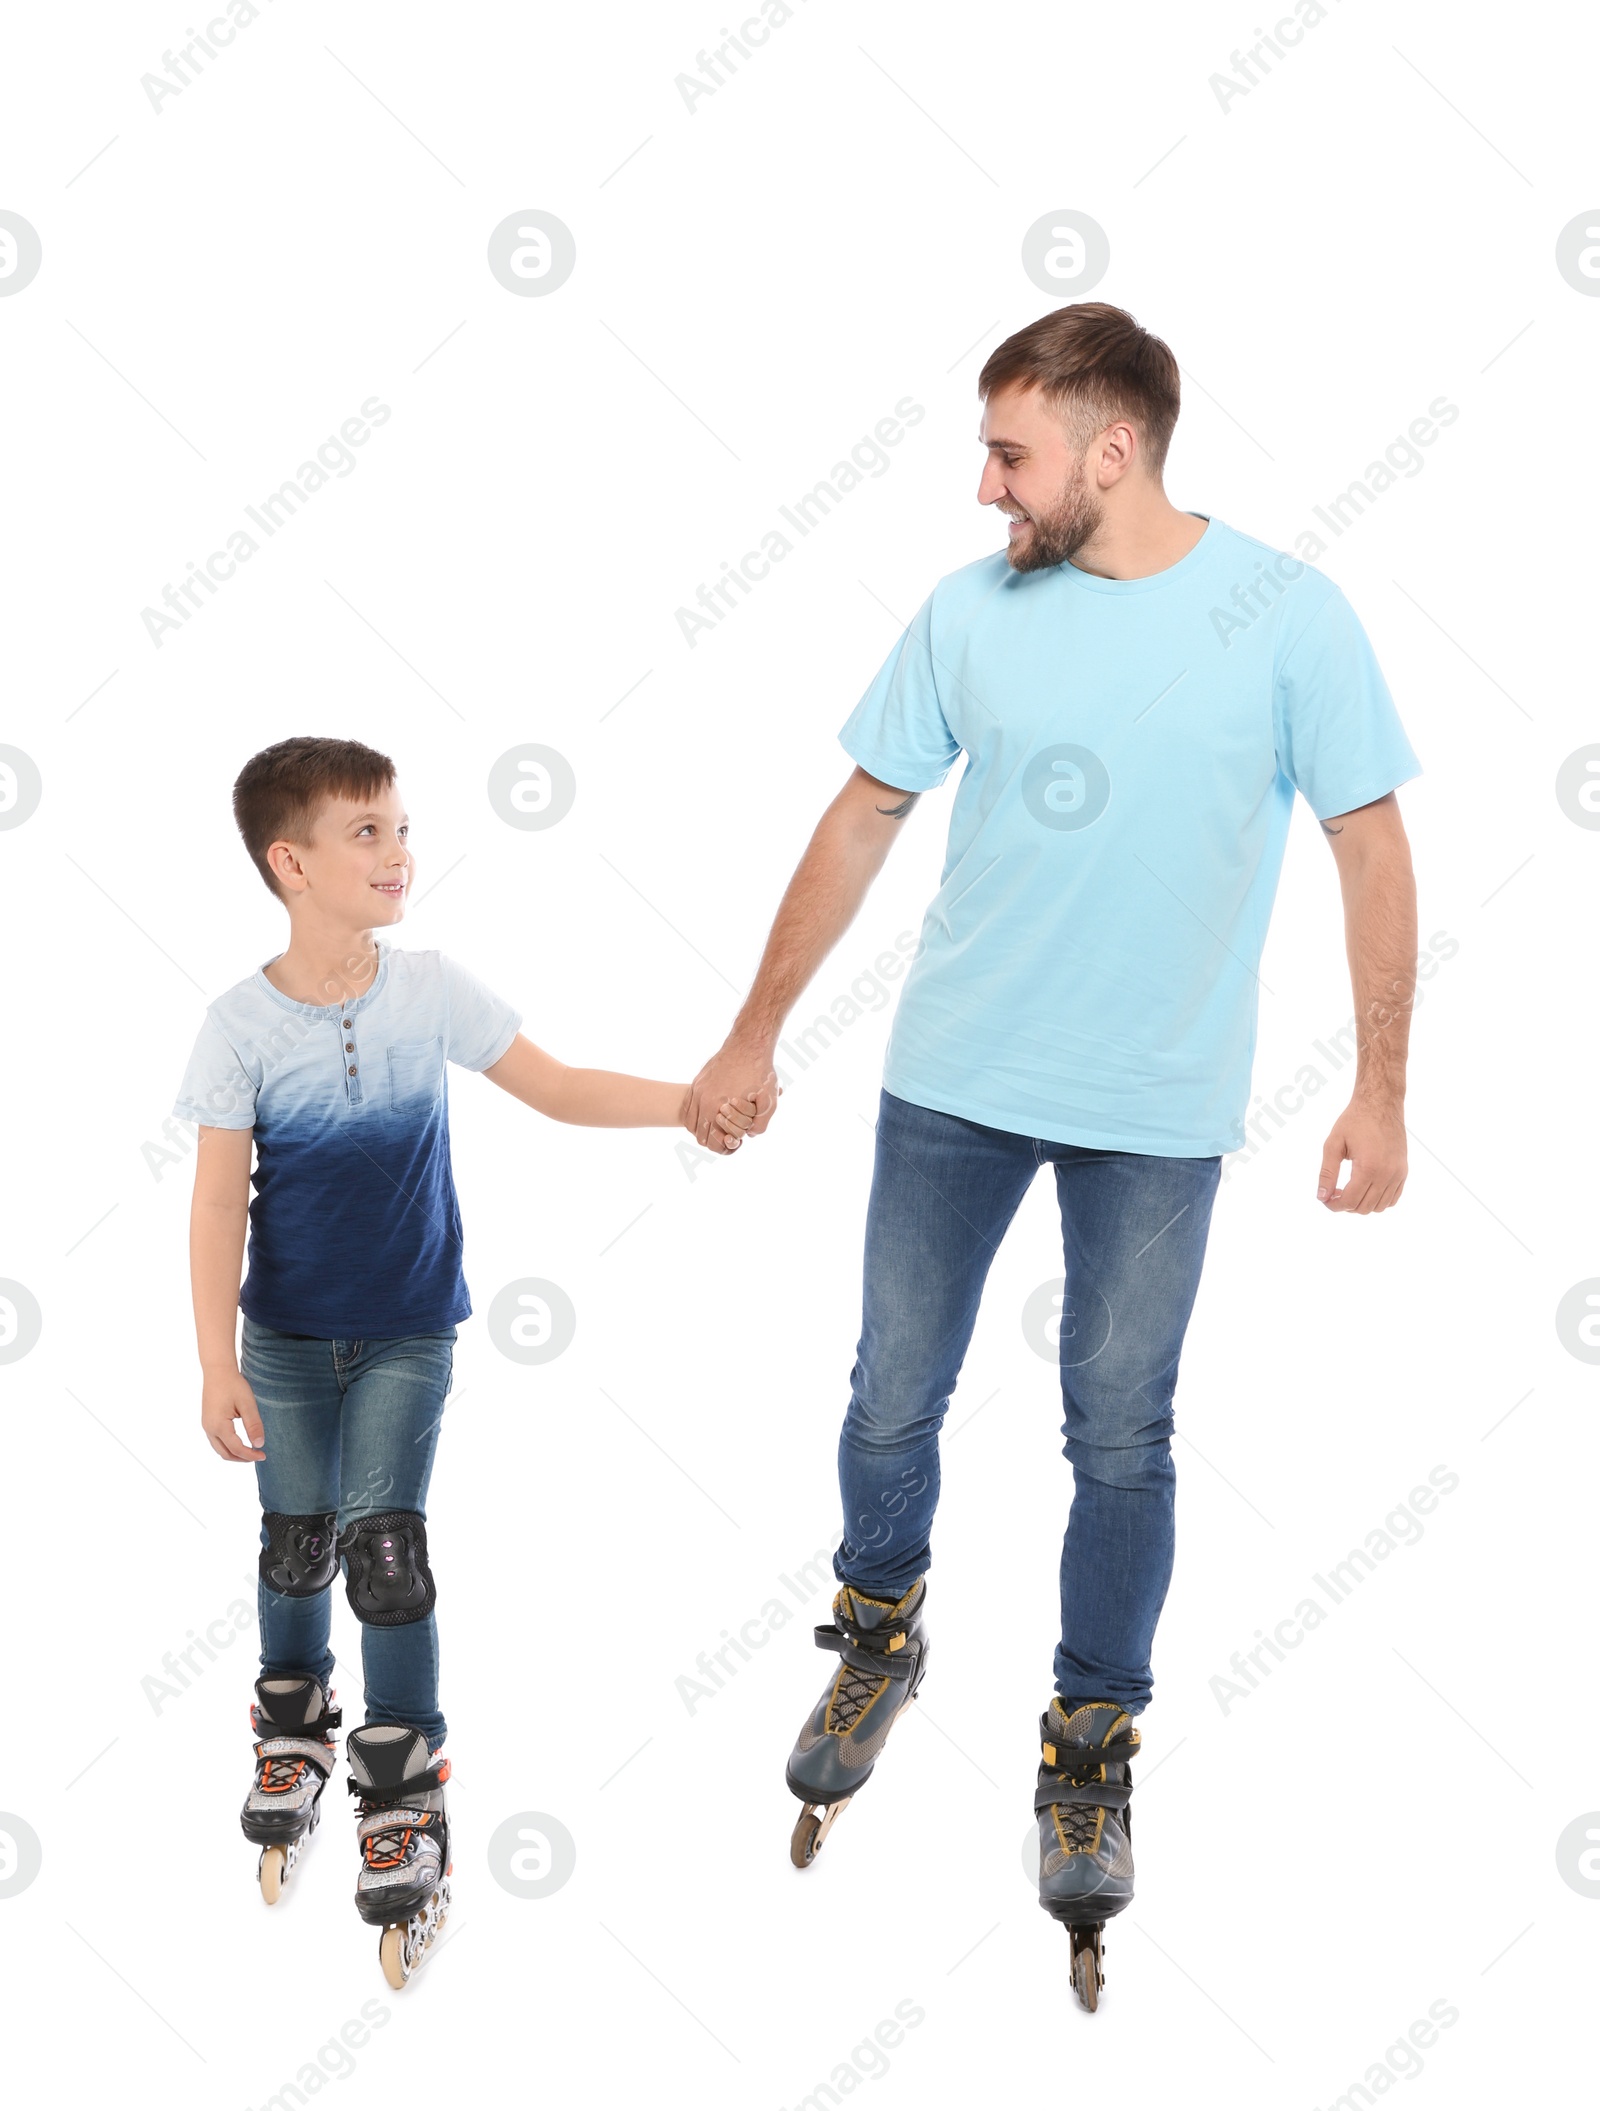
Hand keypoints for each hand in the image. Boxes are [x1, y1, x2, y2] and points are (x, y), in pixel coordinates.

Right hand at [202, 1368, 265, 1460]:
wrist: (217, 1371)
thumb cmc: (233, 1385)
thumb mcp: (247, 1404)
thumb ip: (253, 1425)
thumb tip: (259, 1444)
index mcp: (219, 1426)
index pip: (236, 1449)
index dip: (251, 1455)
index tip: (264, 1455)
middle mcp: (209, 1429)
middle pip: (225, 1453)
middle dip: (242, 1458)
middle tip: (258, 1456)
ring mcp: (206, 1426)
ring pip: (219, 1449)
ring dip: (234, 1454)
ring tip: (251, 1451)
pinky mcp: (207, 1422)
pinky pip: (216, 1441)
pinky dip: (228, 1447)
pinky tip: (240, 1442)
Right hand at [684, 1040, 780, 1147]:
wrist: (748, 1044)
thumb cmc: (760, 1072)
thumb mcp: (769, 1101)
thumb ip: (760, 1124)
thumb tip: (748, 1136)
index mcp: (719, 1107)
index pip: (714, 1143)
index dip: (727, 1146)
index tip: (738, 1139)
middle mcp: (704, 1100)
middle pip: (701, 1137)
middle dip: (715, 1140)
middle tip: (729, 1135)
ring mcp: (698, 1091)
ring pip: (691, 1124)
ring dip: (703, 1130)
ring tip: (719, 1127)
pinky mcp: (696, 1083)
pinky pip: (687, 1109)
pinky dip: (694, 1118)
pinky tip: (708, 1117)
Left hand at [1317, 1098, 1406, 1213]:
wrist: (1381, 1104)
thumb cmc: (1355, 1121)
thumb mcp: (1333, 1144)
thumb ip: (1327, 1173)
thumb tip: (1321, 1197)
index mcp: (1368, 1168)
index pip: (1350, 1201)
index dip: (1334, 1205)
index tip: (1325, 1199)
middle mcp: (1387, 1174)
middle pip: (1364, 1208)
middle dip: (1346, 1206)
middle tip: (1335, 1192)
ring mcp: (1398, 1174)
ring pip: (1380, 1207)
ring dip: (1362, 1205)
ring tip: (1349, 1190)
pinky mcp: (1404, 1171)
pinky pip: (1392, 1199)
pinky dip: (1378, 1201)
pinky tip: (1365, 1188)